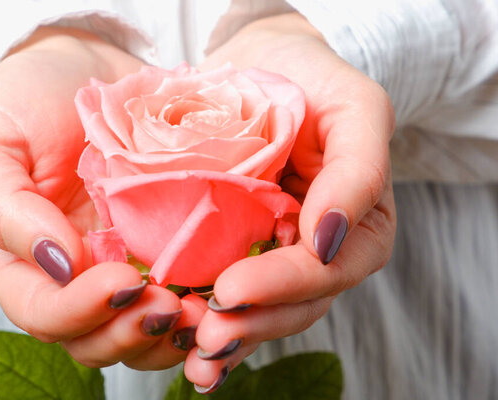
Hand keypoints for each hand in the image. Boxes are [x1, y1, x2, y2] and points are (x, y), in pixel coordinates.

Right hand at [0, 27, 204, 369]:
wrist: (86, 68)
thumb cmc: (28, 99)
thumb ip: (5, 209)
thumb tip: (56, 264)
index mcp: (22, 263)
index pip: (44, 314)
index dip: (81, 311)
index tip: (121, 279)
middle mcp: (73, 276)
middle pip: (97, 339)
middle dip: (133, 332)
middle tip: (170, 305)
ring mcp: (122, 264)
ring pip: (143, 331)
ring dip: (174, 333)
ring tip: (206, 309)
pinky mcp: (164, 247)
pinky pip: (183, 293)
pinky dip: (204, 305)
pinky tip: (226, 292)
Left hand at [186, 13, 395, 391]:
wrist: (261, 62)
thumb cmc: (314, 80)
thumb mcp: (356, 110)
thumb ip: (360, 172)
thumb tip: (328, 240)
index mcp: (356, 228)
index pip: (327, 271)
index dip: (283, 287)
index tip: (232, 289)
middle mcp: (314, 250)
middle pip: (291, 305)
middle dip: (250, 324)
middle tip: (206, 339)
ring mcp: (271, 251)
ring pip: (257, 308)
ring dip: (225, 337)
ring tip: (188, 356)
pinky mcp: (230, 245)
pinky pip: (219, 286)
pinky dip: (200, 316)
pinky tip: (173, 338)